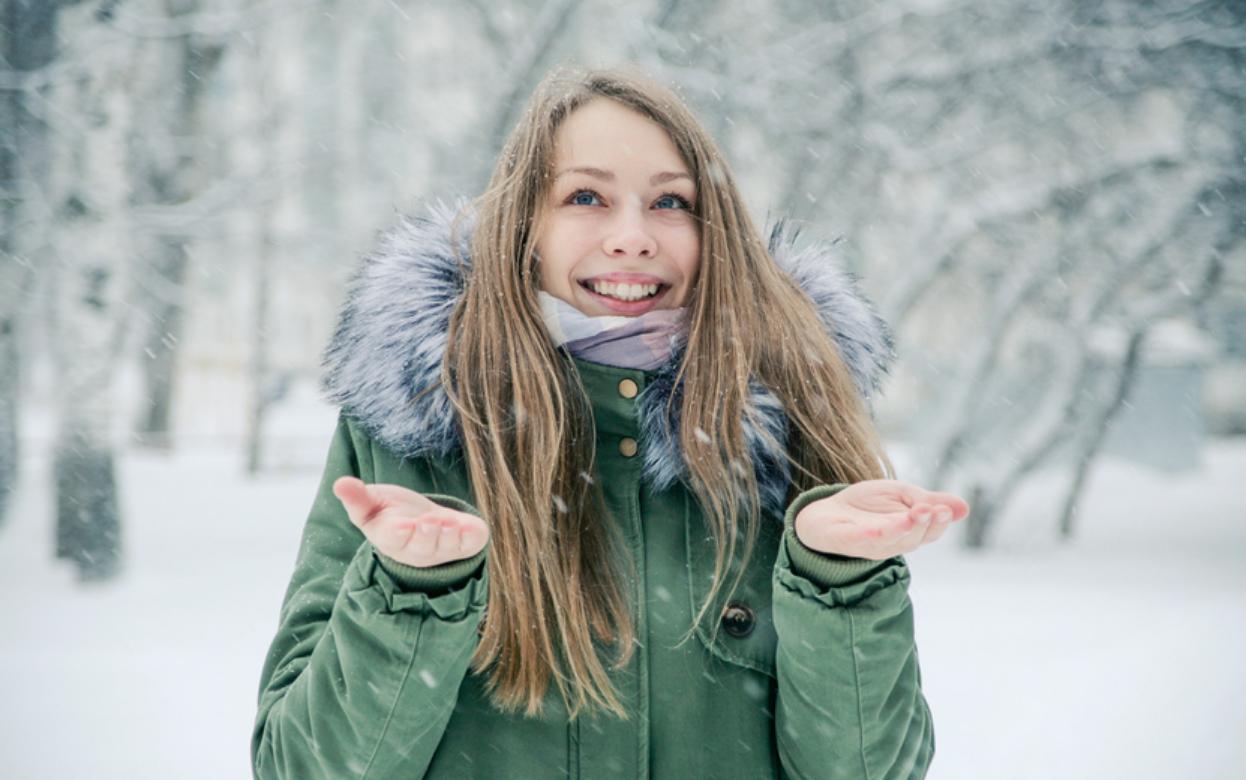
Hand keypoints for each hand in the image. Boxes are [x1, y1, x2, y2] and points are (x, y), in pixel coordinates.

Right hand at [332, 476, 489, 567]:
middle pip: (422, 547)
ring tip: (449, 522)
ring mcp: (442, 550)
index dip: (399, 533)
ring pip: (446, 546)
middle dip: (426, 535)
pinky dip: (472, 536)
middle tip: (428, 522)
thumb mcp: (373, 504)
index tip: (402, 525)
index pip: (394, 539)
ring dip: (448, 535)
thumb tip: (339, 483)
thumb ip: (357, 497)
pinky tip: (471, 526)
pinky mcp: (464, 544)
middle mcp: (418, 549)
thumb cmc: (394, 513)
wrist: (426, 522)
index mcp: (392, 539)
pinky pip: (470, 544)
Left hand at [793, 479, 968, 559]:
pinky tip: (878, 528)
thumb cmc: (868, 506)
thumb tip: (964, 507)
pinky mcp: (846, 541)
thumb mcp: (901, 494)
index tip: (945, 508)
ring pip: (891, 541)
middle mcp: (893, 543)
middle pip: (915, 538)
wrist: (826, 512)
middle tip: (933, 508)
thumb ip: (928, 499)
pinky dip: (870, 536)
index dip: (939, 521)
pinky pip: (860, 541)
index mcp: (909, 532)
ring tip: (915, 513)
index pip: (931, 531)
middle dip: (925, 523)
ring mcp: (870, 545)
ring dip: (904, 528)